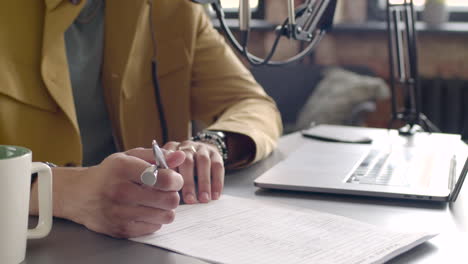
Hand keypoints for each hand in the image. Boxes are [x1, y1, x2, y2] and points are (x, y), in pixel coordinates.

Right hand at [33, 148, 184, 237]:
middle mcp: (120, 191)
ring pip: (165, 216)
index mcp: (123, 168)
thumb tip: (181, 156)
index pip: (164, 178)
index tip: (173, 179)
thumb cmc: (109, 174)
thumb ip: (157, 156)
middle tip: (165, 191)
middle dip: (172, 194)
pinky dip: (154, 219)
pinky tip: (145, 210)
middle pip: (169, 200)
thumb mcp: (130, 157)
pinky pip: (154, 227)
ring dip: (165, 208)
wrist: (79, 194)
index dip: (176, 179)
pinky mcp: (121, 229)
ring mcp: (119, 213)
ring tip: (156, 201)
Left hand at [163, 140, 224, 203]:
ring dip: (204, 182)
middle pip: (187, 162)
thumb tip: (168, 197)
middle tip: (189, 200)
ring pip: (204, 162)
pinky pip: (218, 166)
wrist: (200, 152)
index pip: (169, 160)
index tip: (171, 191)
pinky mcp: (215, 154)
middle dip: (188, 182)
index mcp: (171, 150)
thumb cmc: (180, 168)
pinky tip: (215, 195)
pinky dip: (217, 182)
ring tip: (204, 199)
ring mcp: (202, 149)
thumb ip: (168, 178)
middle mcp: (187, 147)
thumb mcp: (170, 169)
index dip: (170, 176)